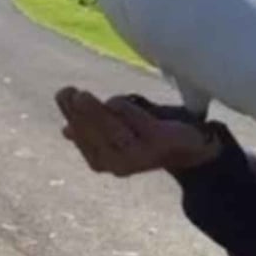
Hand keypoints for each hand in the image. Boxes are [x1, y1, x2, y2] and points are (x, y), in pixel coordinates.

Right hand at [54, 87, 221, 175]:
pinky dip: (125, 110)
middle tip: (68, 91)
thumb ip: (94, 131)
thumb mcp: (118, 133)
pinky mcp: (158, 142)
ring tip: (81, 94)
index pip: (82, 139)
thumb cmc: (149, 137)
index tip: (63, 94)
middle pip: (95, 135)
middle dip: (80, 112)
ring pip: (113, 131)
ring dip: (96, 112)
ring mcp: (139, 155)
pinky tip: (114, 100)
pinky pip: (138, 123)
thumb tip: (65, 131)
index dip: (71, 116)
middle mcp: (118, 164)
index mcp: (104, 163)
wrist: (192, 147)